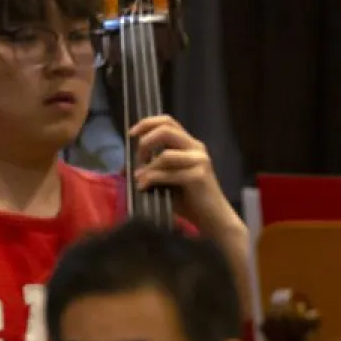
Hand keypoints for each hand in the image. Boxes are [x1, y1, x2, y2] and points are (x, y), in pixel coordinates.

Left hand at [129, 115, 246, 236]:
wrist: (213, 218)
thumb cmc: (190, 200)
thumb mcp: (169, 178)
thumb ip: (155, 167)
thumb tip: (127, 166)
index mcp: (190, 145)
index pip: (168, 121)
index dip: (147, 123)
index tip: (131, 134)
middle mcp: (197, 148)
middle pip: (165, 131)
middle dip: (145, 144)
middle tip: (138, 161)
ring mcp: (199, 161)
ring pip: (164, 155)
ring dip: (147, 168)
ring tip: (139, 179)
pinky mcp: (198, 176)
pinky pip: (167, 173)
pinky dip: (151, 179)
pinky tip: (144, 188)